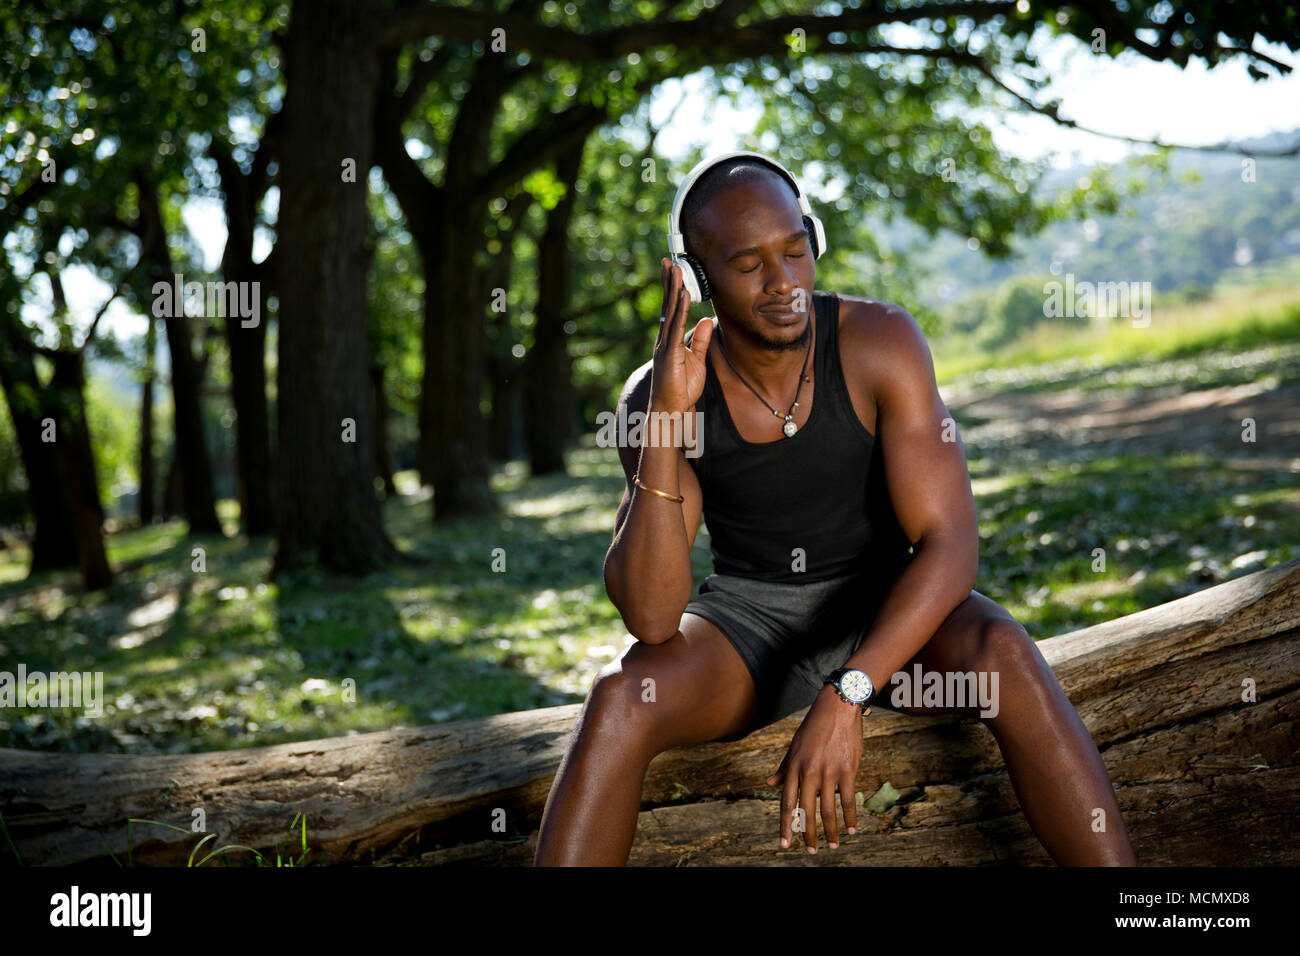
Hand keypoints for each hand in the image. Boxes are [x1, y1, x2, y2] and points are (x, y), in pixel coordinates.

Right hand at [650, 257, 713, 413]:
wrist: (670, 410)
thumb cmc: (681, 389)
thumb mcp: (697, 361)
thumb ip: (701, 340)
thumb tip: (707, 320)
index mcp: (669, 339)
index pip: (671, 309)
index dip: (672, 289)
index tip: (673, 270)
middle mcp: (664, 338)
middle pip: (667, 305)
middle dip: (668, 282)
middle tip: (669, 260)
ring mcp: (665, 345)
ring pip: (669, 312)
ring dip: (674, 290)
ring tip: (676, 270)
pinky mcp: (669, 353)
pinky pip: (675, 327)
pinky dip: (680, 310)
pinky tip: (684, 296)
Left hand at [766, 685, 862, 852]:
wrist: (837, 707)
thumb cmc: (814, 726)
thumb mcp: (794, 746)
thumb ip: (784, 768)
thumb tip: (769, 784)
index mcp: (794, 767)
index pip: (787, 803)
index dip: (786, 825)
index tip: (785, 844)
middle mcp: (809, 772)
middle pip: (807, 811)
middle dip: (809, 835)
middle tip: (812, 851)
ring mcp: (829, 771)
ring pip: (829, 810)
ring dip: (831, 831)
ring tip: (833, 845)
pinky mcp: (848, 770)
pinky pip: (848, 799)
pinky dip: (850, 817)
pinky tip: (850, 830)